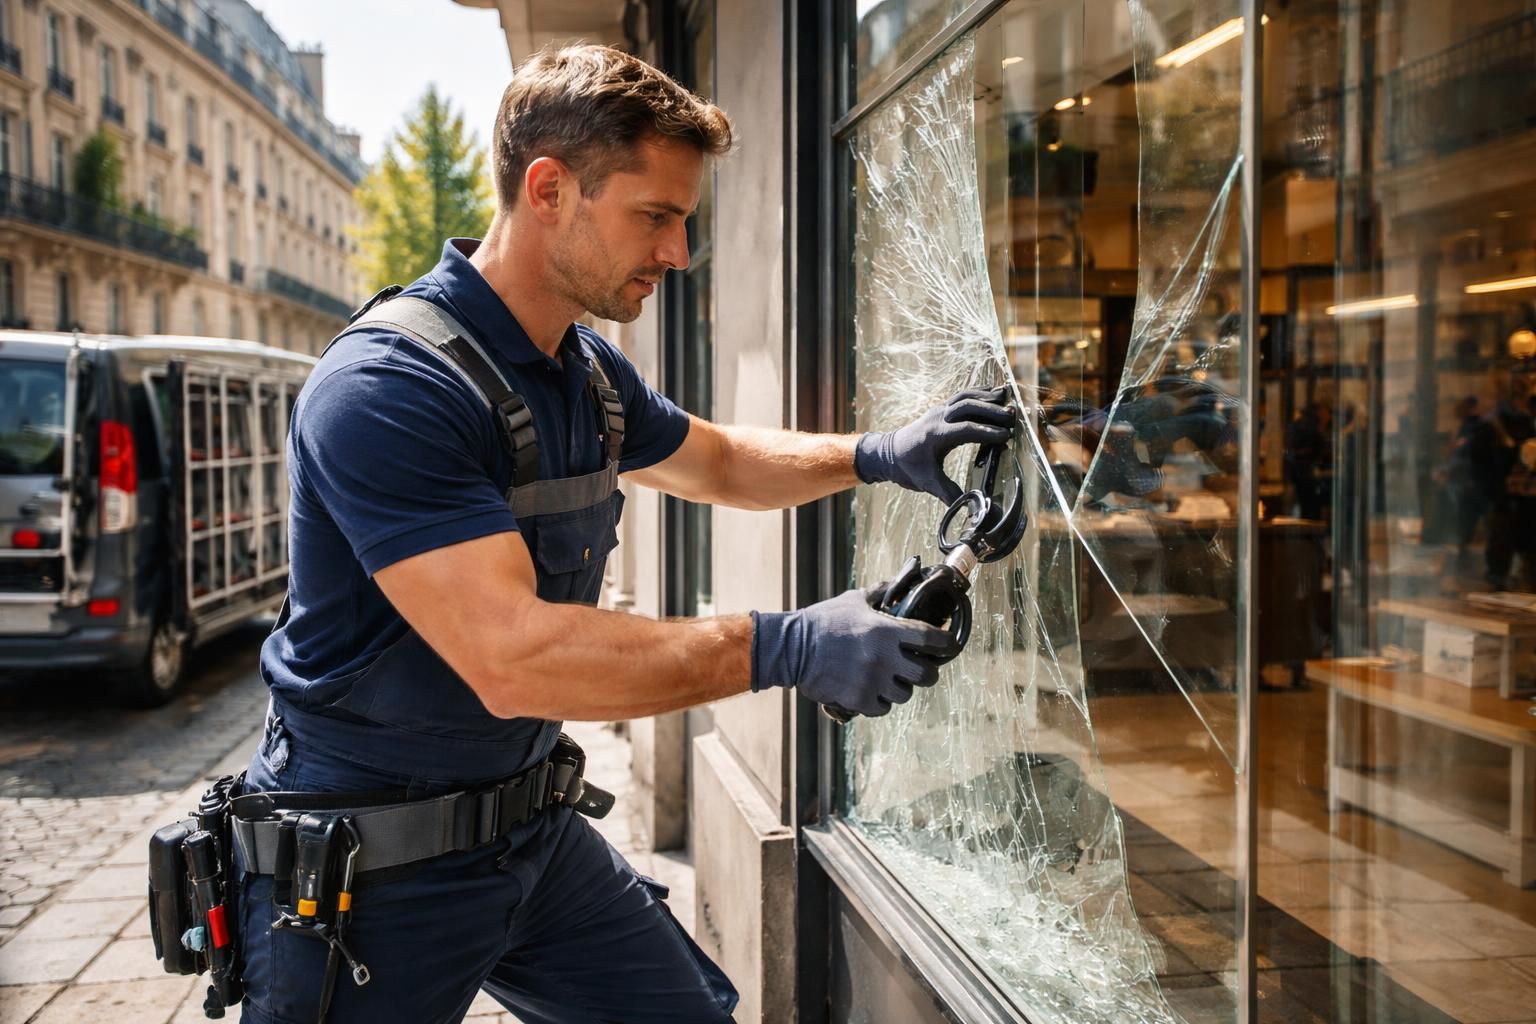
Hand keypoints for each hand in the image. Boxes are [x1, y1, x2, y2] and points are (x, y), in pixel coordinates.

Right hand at [751, 585, 961, 716]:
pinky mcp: (857, 699)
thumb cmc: (823, 621)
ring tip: (891, 682)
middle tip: (921, 670)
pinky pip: (882, 708)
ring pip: (905, 695)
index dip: (946, 643)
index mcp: (885, 631)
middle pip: (926, 675)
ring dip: (900, 689)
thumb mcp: (853, 600)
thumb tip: (899, 581)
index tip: (949, 644)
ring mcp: (871, 681)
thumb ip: (879, 593)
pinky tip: (873, 693)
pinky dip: (880, 703)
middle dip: (927, 673)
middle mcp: (883, 658)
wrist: (792, 647)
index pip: (930, 638)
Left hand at [855, 387, 1015, 503]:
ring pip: (964, 397)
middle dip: (991, 411)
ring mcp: (938, 411)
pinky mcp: (941, 409)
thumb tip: (971, 507)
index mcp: (934, 435)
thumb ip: (949, 493)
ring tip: (1007, 399)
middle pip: (967, 407)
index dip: (987, 432)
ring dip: (986, 398)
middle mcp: (936, 418)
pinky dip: (978, 392)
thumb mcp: (927, 483)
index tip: (1007, 436)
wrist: (887, 454)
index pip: (965, 429)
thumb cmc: (907, 468)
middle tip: (1012, 417)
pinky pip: (961, 396)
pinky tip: (994, 393)